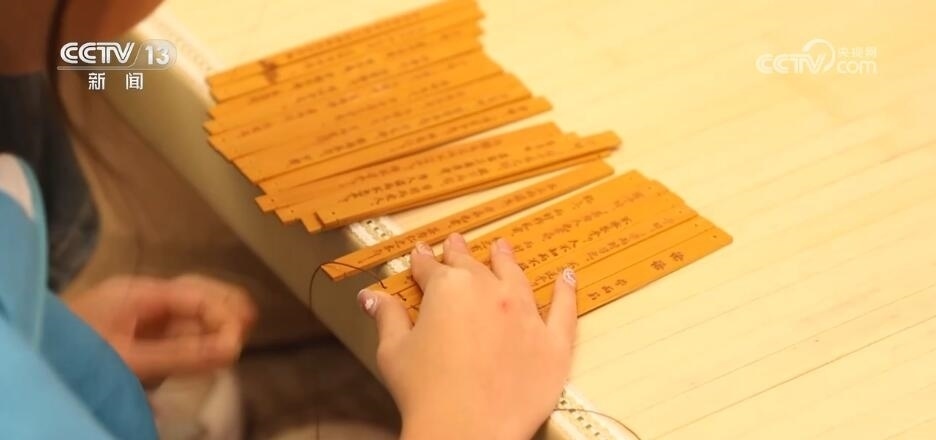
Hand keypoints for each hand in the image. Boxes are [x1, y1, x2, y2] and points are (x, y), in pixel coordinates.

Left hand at [65, 274, 255, 386]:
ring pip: (189, 305)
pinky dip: (198, 331)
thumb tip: (232, 349)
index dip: (223, 312)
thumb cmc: (78, 351)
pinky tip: (211, 342)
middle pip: (196, 290)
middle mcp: (142, 293)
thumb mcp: (128, 357)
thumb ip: (180, 354)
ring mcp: (138, 309)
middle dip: (225, 305)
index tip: (239, 340)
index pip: (194, 293)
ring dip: (215, 318)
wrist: (37, 356)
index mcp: (139, 291)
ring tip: (238, 334)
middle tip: (251, 324)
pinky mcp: (136, 327)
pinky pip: (177, 322)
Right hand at [358, 233, 577, 439]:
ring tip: (503, 248)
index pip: (431, 268)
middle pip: (472, 266)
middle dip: (461, 253)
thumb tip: (371, 297)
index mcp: (448, 290)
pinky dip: (566, 291)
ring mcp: (524, 315)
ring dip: (507, 260)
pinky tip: (566, 277)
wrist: (467, 430)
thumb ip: (387, 317)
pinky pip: (564, 309)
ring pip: (516, 277)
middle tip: (456, 242)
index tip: (422, 252)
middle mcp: (489, 292)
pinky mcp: (552, 343)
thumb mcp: (394, 351)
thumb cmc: (425, 393)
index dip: (424, 260)